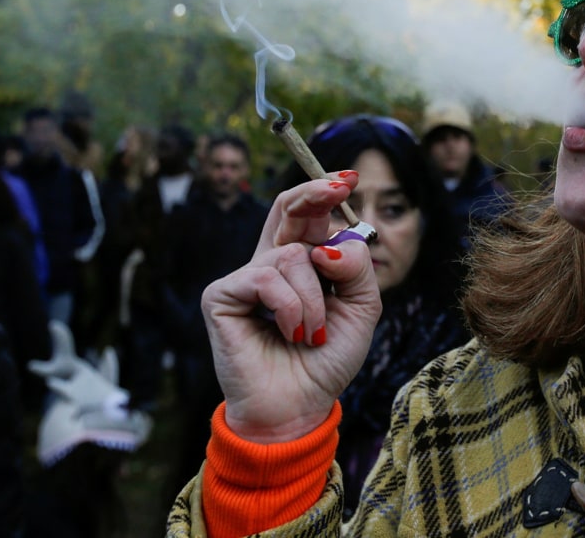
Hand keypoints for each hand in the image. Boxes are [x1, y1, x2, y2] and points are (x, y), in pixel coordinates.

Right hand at [201, 171, 381, 442]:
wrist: (299, 407)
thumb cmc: (327, 359)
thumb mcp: (362, 307)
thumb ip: (357, 267)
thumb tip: (328, 243)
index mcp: (303, 263)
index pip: (307, 216)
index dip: (324, 193)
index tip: (349, 179)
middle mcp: (271, 263)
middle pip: (286, 210)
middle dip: (313, 194)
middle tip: (337, 186)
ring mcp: (245, 278)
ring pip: (291, 256)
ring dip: (315, 298)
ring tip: (313, 333)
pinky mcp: (222, 295)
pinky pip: (267, 278)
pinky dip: (291, 307)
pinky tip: (291, 333)